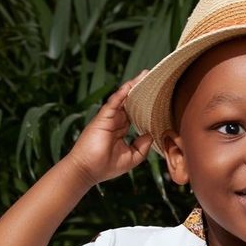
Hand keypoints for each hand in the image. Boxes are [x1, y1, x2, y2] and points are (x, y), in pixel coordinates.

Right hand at [66, 71, 152, 185]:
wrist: (88, 170)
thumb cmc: (106, 167)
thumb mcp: (132, 158)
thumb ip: (142, 146)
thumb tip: (151, 134)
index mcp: (121, 130)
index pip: (135, 113)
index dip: (145, 105)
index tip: (157, 97)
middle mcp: (115, 122)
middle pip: (130, 102)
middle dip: (140, 90)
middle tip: (152, 77)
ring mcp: (108, 118)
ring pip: (123, 99)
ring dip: (133, 86)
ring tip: (145, 75)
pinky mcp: (102, 118)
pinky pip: (113, 103)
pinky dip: (121, 94)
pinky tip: (130, 86)